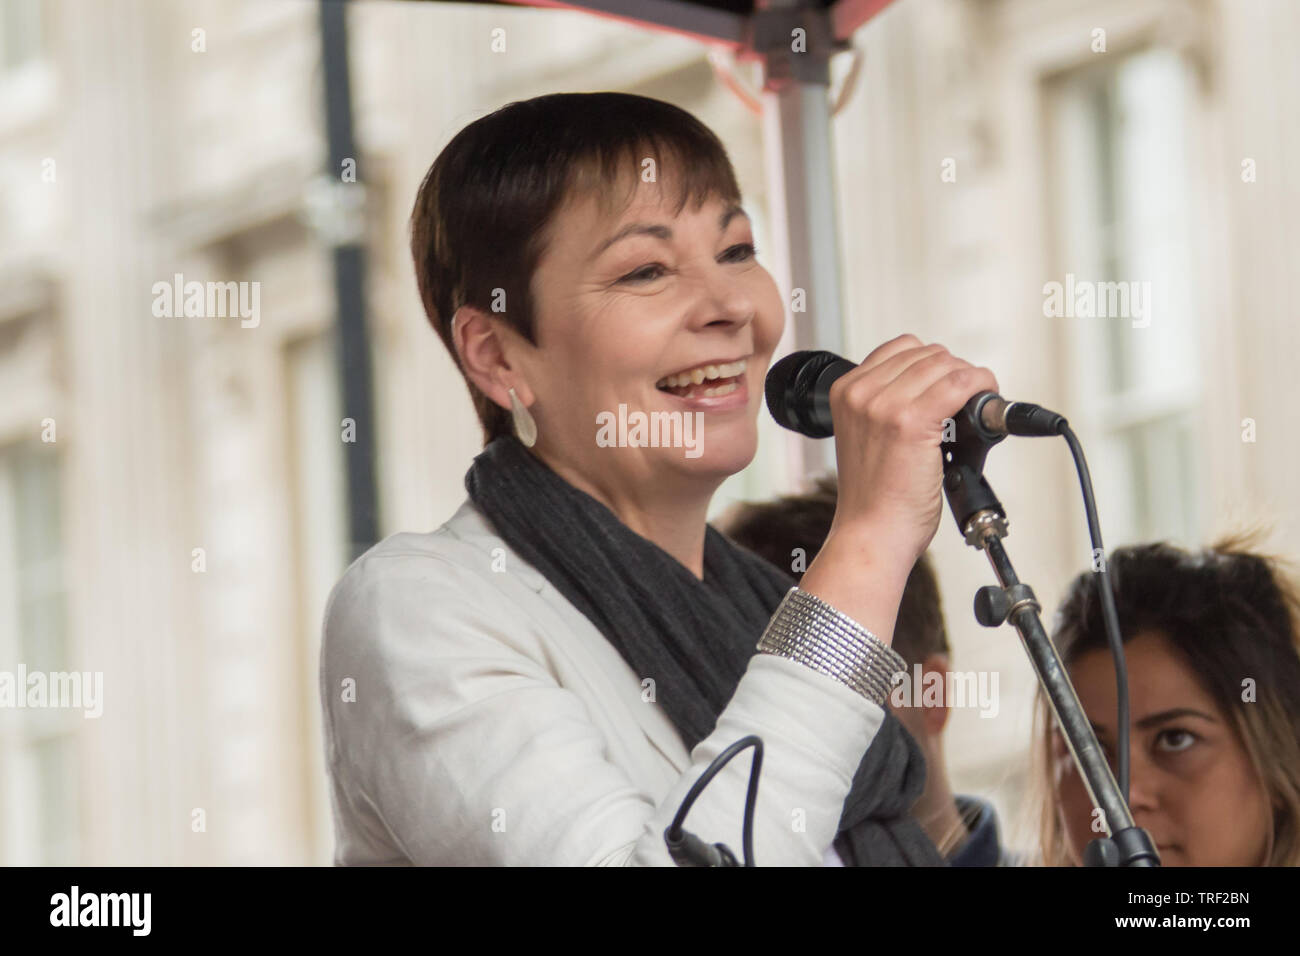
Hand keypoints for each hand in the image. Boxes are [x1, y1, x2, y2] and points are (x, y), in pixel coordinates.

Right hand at [799, 334, 997, 641]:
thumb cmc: (874, 498)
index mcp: (845, 391)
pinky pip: (960, 383)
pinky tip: (985, 402)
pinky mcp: (911, 422)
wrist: (872, 535)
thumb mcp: (867, 436)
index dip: (934, 364)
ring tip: (975, 408)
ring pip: (946, 365)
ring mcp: (884, 406)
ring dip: (971, 381)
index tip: (948, 384)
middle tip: (966, 402)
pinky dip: (981, 386)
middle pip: (927, 354)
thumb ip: (888, 404)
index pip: (902, 348)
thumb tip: (939, 383)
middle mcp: (861, 393)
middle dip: (954, 373)